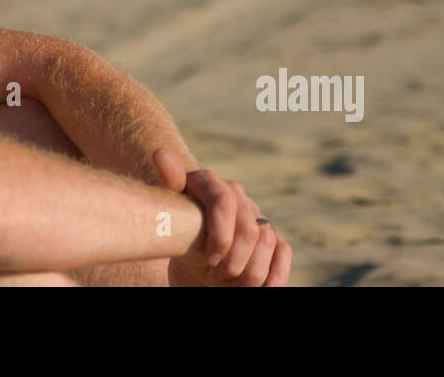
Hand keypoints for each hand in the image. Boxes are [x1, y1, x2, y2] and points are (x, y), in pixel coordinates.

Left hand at [152, 146, 290, 286]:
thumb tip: (161, 153)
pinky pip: (283, 252)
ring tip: (231, 284)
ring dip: (251, 271)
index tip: (210, 258)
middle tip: (217, 276)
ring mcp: (256, 215)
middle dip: (234, 259)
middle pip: (248, 228)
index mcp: (208, 183)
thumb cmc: (176, 236)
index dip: (221, 233)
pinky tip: (263, 289)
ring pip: (267, 241)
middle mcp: (236, 194)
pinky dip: (275, 275)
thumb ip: (168, 184)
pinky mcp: (274, 238)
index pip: (223, 200)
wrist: (191, 258)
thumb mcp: (166, 214)